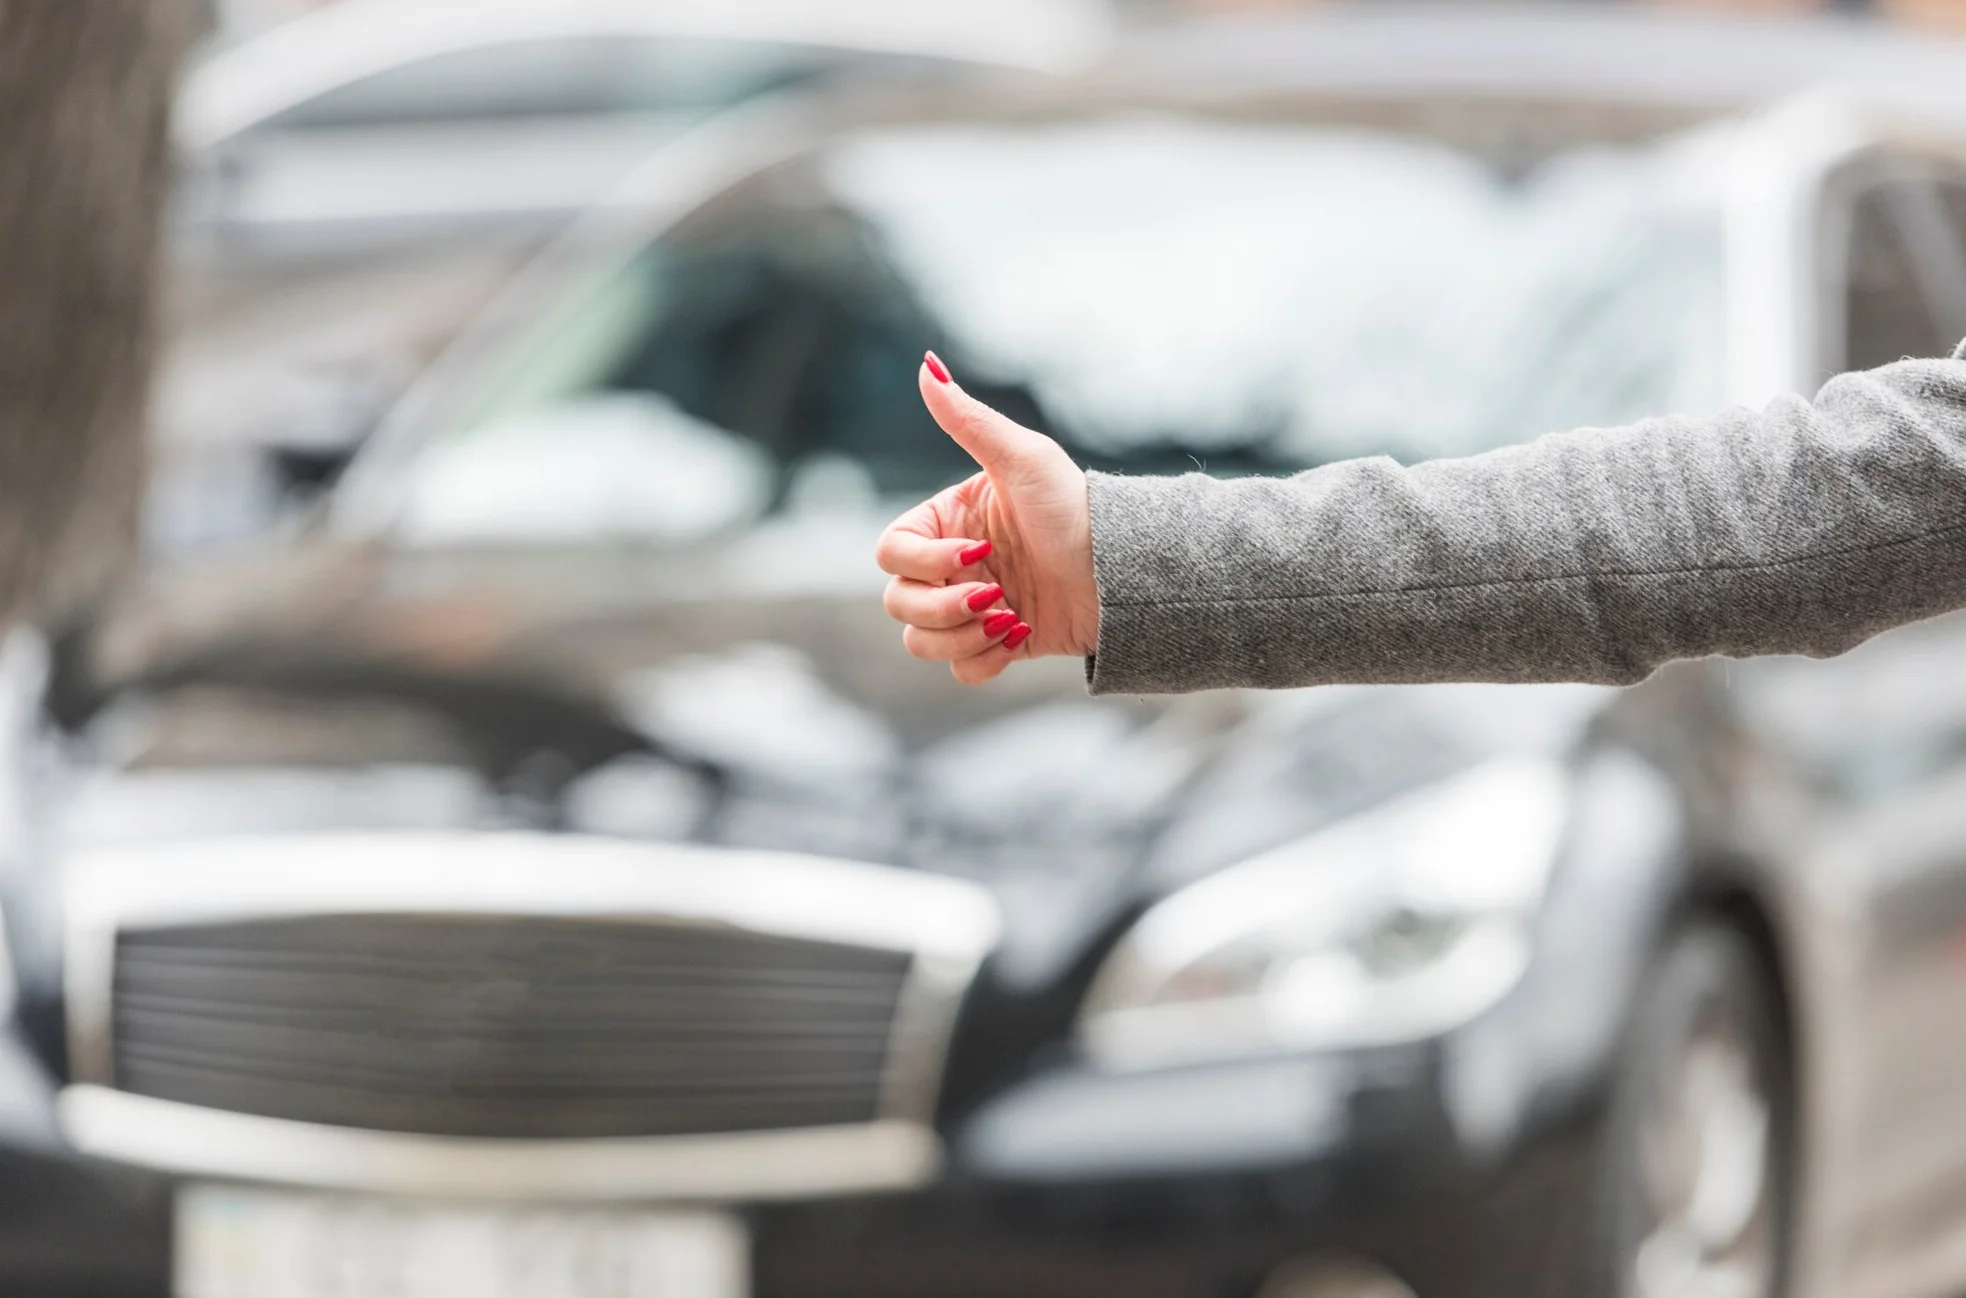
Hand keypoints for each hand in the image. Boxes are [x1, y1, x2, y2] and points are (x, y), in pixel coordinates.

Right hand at [876, 352, 1097, 683]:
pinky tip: (1018, 635)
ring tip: (1008, 618)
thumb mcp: (1021, 458)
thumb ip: (967, 418)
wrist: (1124, 573)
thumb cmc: (1075, 508)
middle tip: (994, 596)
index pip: (891, 553)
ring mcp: (971, 607)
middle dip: (941, 607)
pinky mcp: (996, 645)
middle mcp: (951, 566)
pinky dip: (981, 661)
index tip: (978, 553)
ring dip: (959, 636)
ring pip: (920, 641)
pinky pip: (958, 669)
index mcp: (946, 522)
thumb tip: (926, 364)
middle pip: (897, 602)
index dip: (924, 562)